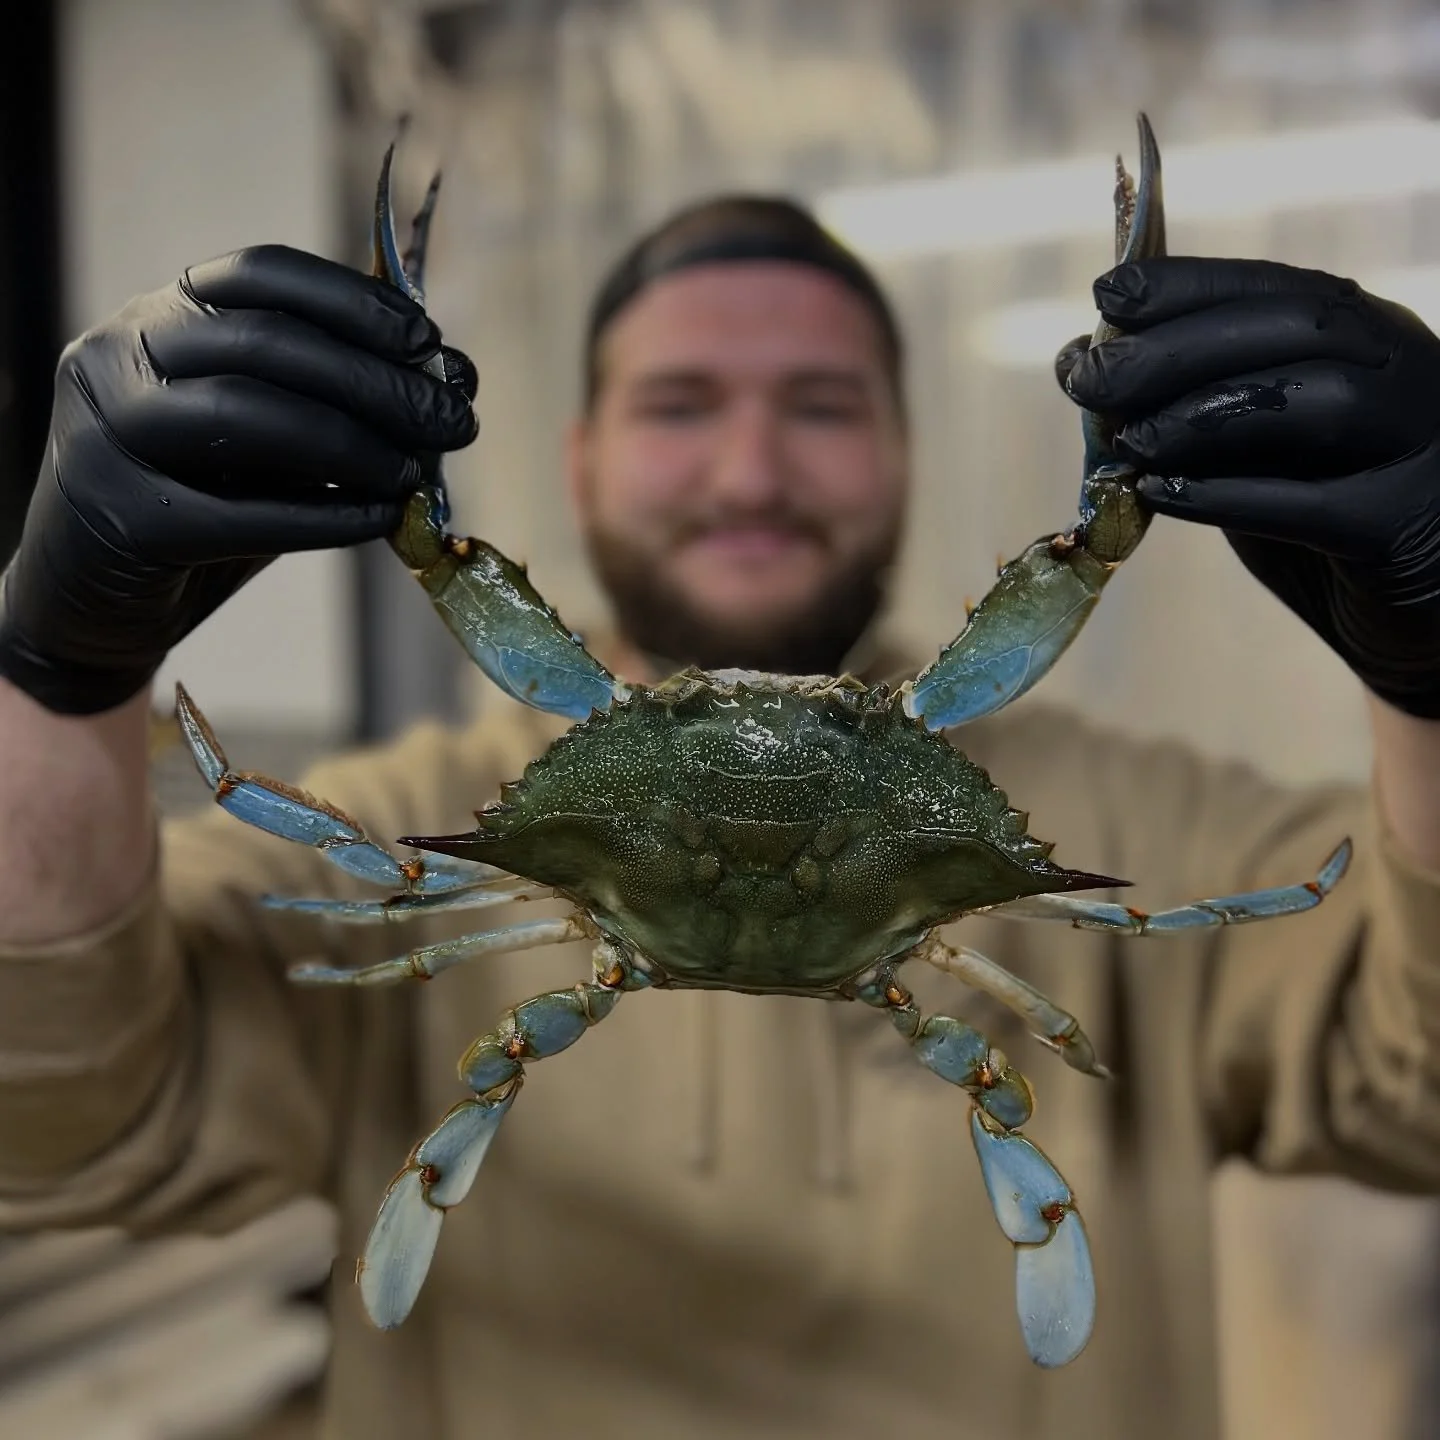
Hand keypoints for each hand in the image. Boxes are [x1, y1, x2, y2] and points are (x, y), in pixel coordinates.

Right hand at [0, 245, 478, 714]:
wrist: (97, 600)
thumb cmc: (199, 505)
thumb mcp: (263, 440)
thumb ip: (330, 405)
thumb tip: (448, 383)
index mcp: (160, 314)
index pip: (261, 275)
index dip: (354, 301)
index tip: (428, 339)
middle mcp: (121, 354)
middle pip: (265, 344)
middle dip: (377, 382)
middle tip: (457, 421)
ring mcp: (107, 431)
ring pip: (244, 415)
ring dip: (354, 444)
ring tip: (417, 474)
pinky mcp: (118, 515)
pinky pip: (238, 514)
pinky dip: (324, 518)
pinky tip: (384, 520)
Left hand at [1060, 257, 1439, 718]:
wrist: (1418, 612)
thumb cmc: (1327, 514)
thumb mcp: (1256, 447)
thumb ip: (1195, 404)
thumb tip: (1082, 363)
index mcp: (1368, 336)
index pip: (1276, 289)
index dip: (1189, 285)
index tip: (1108, 293)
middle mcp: (1404, 372)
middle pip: (1298, 329)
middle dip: (1179, 347)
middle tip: (1090, 379)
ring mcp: (1419, 445)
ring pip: (1323, 401)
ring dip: (1207, 416)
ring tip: (1129, 443)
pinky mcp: (1404, 526)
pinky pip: (1316, 507)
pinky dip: (1230, 497)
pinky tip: (1161, 497)